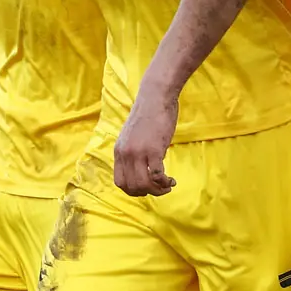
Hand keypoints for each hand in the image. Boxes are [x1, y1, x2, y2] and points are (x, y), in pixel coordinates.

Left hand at [114, 81, 179, 196]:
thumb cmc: (148, 115)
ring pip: (144, 185)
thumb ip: (133, 152)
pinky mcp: (154, 150)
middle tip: (160, 188)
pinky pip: (157, 176)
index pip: (120, 182)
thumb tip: (142, 170)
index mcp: (119, 151)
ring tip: (167, 185)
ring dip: (158, 190)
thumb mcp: (132, 136)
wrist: (156, 97)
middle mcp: (126, 153)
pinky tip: (171, 179)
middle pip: (132, 187)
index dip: (133, 190)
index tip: (146, 188)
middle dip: (147, 193)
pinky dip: (165, 182)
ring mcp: (139, 152)